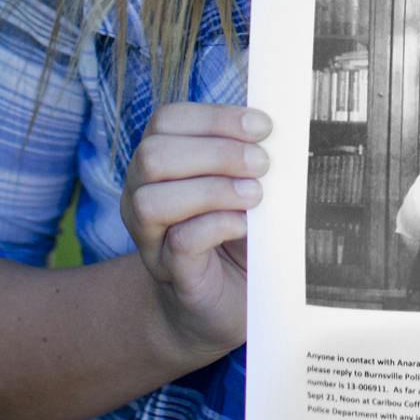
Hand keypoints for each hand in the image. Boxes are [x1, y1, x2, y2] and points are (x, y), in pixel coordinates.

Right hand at [120, 102, 270, 358]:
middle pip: (154, 154)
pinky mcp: (170, 272)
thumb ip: (248, 155)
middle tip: (263, 164)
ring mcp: (150, 236)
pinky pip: (179, 241)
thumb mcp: (241, 185)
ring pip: (152, 199)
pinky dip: (217, 226)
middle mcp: (141, 194)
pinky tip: (246, 227)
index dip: (215, 117)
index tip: (263, 126)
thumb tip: (279, 128)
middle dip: (216, 152)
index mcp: (160, 162)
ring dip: (213, 189)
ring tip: (256, 196)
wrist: (221, 303)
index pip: (168, 120)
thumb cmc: (235, 234)